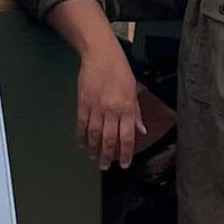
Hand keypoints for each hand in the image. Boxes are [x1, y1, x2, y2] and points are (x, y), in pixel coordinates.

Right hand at [75, 48, 143, 168]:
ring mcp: (96, 108)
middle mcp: (112, 111)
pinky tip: (82, 144)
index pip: (127, 137)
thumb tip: (141, 131)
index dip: (126, 153)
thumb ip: (136, 113)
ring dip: (93, 149)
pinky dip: (81, 136)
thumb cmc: (120, 71)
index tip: (124, 164)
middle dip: (107, 156)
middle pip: (109, 140)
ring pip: (94, 135)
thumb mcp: (133, 91)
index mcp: (127, 108)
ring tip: (93, 159)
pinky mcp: (83, 104)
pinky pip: (82, 125)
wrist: (100, 55)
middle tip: (104, 167)